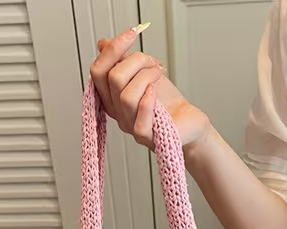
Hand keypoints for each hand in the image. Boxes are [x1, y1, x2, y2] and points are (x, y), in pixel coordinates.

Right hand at [89, 27, 210, 150]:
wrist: (188, 121)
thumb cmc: (167, 102)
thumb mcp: (143, 73)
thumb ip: (123, 60)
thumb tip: (103, 44)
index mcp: (112, 97)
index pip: (98, 71)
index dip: (113, 49)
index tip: (132, 33)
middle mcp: (118, 113)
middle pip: (112, 78)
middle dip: (136, 60)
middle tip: (152, 62)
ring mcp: (130, 126)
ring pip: (126, 95)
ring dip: (146, 76)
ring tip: (159, 73)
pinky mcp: (146, 137)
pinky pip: (139, 120)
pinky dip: (148, 100)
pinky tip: (156, 90)